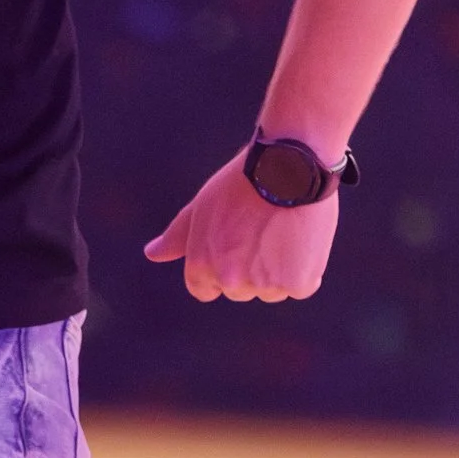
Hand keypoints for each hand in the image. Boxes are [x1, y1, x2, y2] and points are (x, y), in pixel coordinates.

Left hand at [146, 148, 341, 303]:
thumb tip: (152, 254)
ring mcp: (264, 284)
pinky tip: (303, 239)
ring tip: (284, 233)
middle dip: (250, 270)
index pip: (205, 290)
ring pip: (273, 292)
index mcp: (202, 265)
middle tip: (263, 233)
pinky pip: (302, 286)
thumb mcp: (201, 207)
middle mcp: (230, 280)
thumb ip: (177, 237)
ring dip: (280, 272)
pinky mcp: (297, 282)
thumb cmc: (242, 182)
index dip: (220, 269)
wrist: (288, 165)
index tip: (236, 248)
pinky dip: (305, 269)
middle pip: (240, 291)